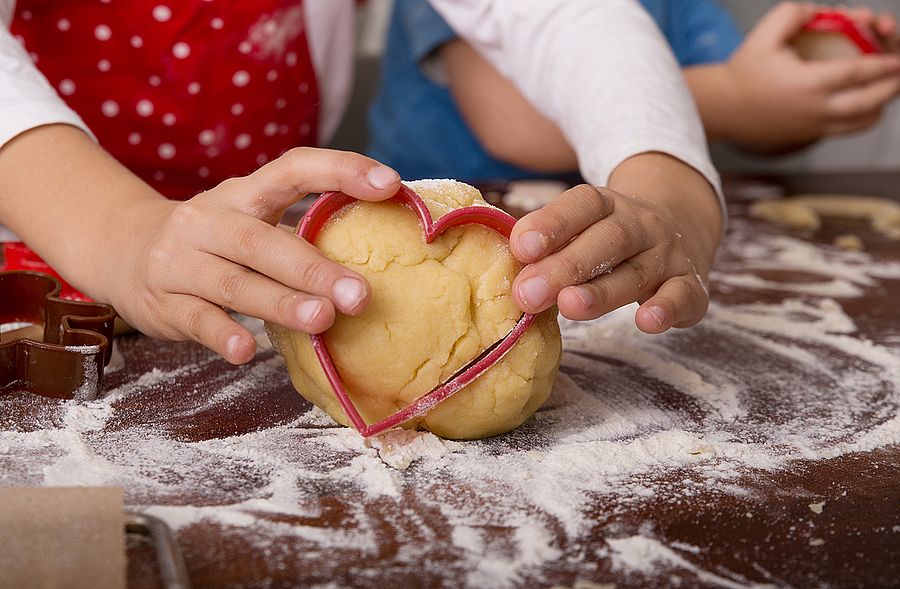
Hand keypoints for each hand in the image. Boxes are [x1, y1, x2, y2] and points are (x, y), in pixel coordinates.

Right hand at [103, 148, 400, 363]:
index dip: (341, 170)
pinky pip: (196, 319)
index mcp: (243, 193)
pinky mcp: (165, 301)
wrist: (124, 251)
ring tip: (322, 320)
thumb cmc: (214, 241)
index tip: (390, 184)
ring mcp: (182, 260)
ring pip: (234, 283)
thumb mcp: (248, 222)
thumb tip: (380, 258)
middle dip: (314, 268)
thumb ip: (298, 235)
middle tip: (360, 294)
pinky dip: (221, 334)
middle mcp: (210, 219)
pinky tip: (246, 351)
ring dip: (281, 303)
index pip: (293, 169)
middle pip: (262, 240)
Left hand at [508, 153, 721, 333]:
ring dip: (602, 292)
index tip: (521, 248)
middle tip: (528, 293)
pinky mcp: (690, 285)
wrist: (681, 227)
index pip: (581, 205)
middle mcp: (641, 224)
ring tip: (569, 307)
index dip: (552, 224)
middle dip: (565, 267)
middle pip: (606, 240)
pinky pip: (683, 296)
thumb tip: (499, 273)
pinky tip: (647, 322)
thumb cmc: (606, 238)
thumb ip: (547, 247)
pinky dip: (667, 309)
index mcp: (606, 204)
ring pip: (636, 273)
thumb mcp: (581, 228)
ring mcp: (667, 254)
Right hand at [724, 2, 899, 148]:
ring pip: (863, 120)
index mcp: (808, 82)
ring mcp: (814, 126)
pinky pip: (848, 130)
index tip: (898, 59)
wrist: (724, 107)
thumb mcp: (765, 34)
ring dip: (882, 104)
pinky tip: (868, 106)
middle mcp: (815, 108)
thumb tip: (819, 11)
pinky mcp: (809, 136)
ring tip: (889, 88)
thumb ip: (794, 14)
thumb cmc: (744, 71)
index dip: (884, 65)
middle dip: (893, 85)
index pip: (858, 72)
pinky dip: (865, 118)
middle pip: (870, 100)